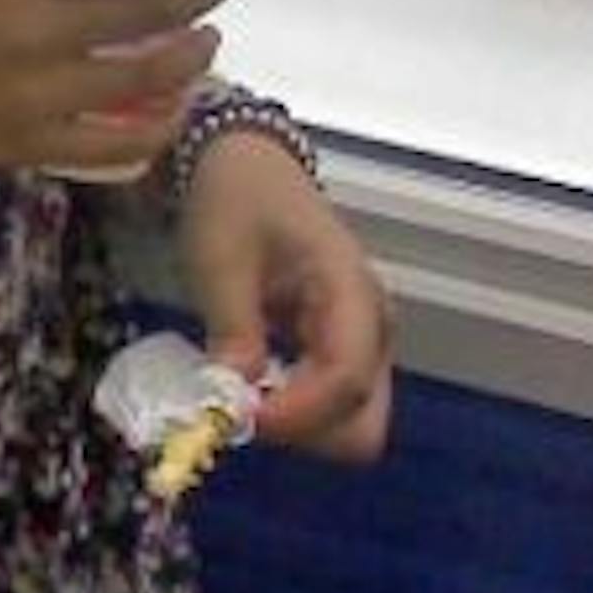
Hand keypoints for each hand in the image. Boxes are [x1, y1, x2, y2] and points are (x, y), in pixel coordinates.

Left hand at [178, 131, 391, 463]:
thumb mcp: (221, 258)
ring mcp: (362, 341)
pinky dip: (293, 408)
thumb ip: (233, 329)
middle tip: (239, 408)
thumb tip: (233, 399)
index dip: (295, 414)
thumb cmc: (235, 199)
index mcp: (351, 292)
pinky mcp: (342, 348)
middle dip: (301, 431)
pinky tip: (252, 381)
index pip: (345, 381)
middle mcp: (371, 327)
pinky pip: (331, 404)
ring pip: (349, 422)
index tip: (238, 415)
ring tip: (239, 390)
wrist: (245, 162)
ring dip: (295, 424)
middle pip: (361, 423)